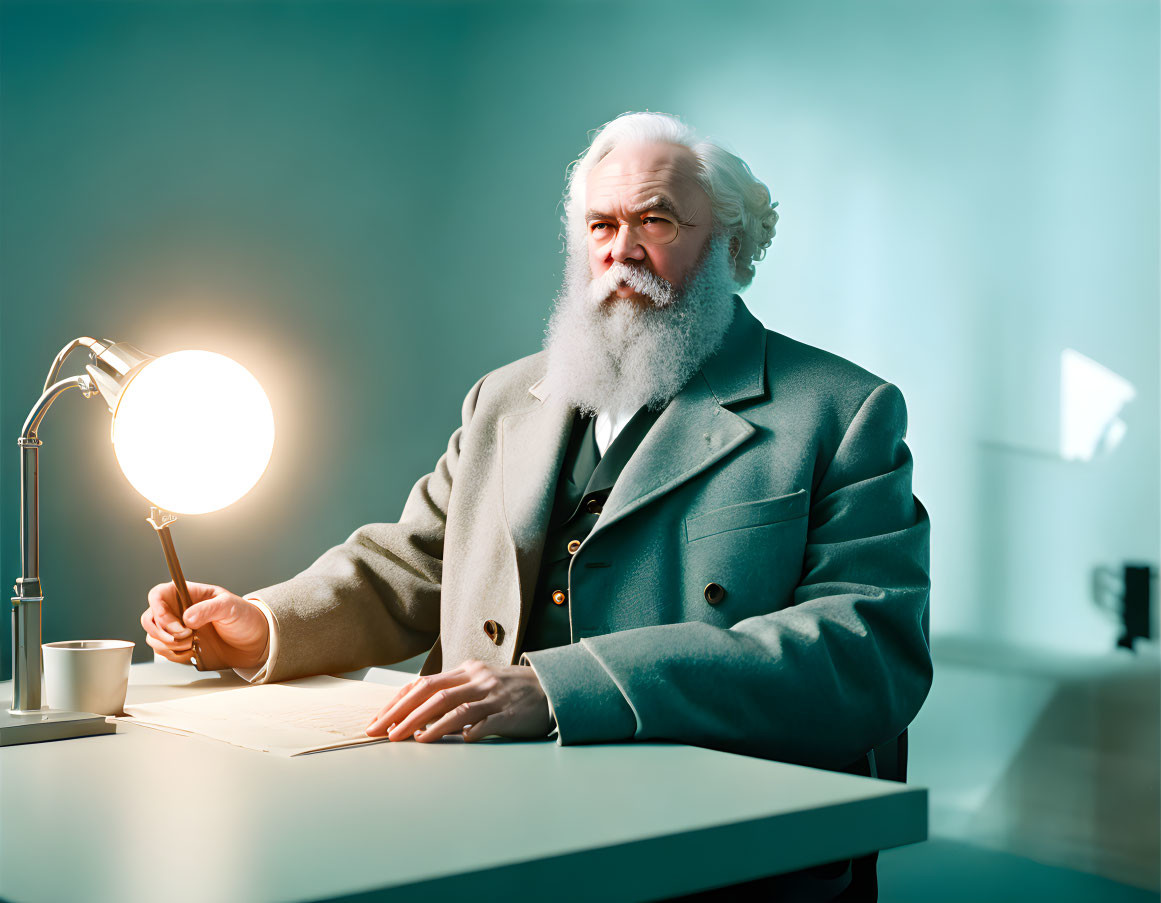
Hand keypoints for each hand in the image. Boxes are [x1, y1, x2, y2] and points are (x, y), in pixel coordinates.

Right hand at [141, 581, 269, 669]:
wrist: (252, 641)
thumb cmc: (244, 617)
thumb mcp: (230, 607)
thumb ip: (209, 609)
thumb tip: (187, 618)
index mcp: (187, 594)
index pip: (158, 595)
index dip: (158, 609)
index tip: (175, 623)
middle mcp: (177, 610)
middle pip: (149, 618)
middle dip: (162, 631)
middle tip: (185, 636)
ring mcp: (176, 629)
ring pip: (153, 637)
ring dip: (169, 645)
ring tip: (193, 644)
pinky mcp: (179, 646)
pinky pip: (163, 652)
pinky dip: (175, 655)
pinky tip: (194, 652)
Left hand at [366, 660, 553, 742]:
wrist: (552, 689)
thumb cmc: (510, 691)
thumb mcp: (480, 684)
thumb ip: (453, 694)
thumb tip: (417, 716)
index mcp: (467, 671)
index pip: (424, 684)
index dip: (398, 702)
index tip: (378, 720)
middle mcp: (477, 679)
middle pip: (432, 693)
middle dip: (402, 713)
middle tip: (381, 732)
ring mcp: (493, 695)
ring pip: (453, 707)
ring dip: (426, 724)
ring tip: (407, 738)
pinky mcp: (509, 713)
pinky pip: (483, 721)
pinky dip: (464, 731)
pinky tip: (446, 742)